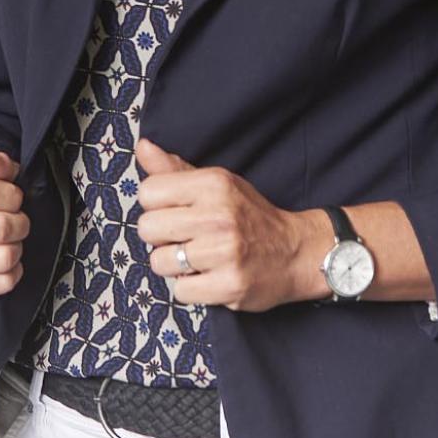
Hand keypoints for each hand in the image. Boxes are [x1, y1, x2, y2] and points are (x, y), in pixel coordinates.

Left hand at [133, 136, 303, 312]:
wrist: (295, 252)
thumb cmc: (249, 215)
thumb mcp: (218, 183)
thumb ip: (175, 169)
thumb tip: (142, 147)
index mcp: (214, 184)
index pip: (149, 192)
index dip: (155, 205)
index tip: (173, 211)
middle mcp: (218, 215)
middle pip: (148, 228)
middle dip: (160, 236)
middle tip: (183, 237)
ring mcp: (224, 252)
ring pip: (159, 262)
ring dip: (173, 265)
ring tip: (197, 258)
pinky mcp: (229, 285)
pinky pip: (179, 291)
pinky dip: (190, 287)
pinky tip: (208, 275)